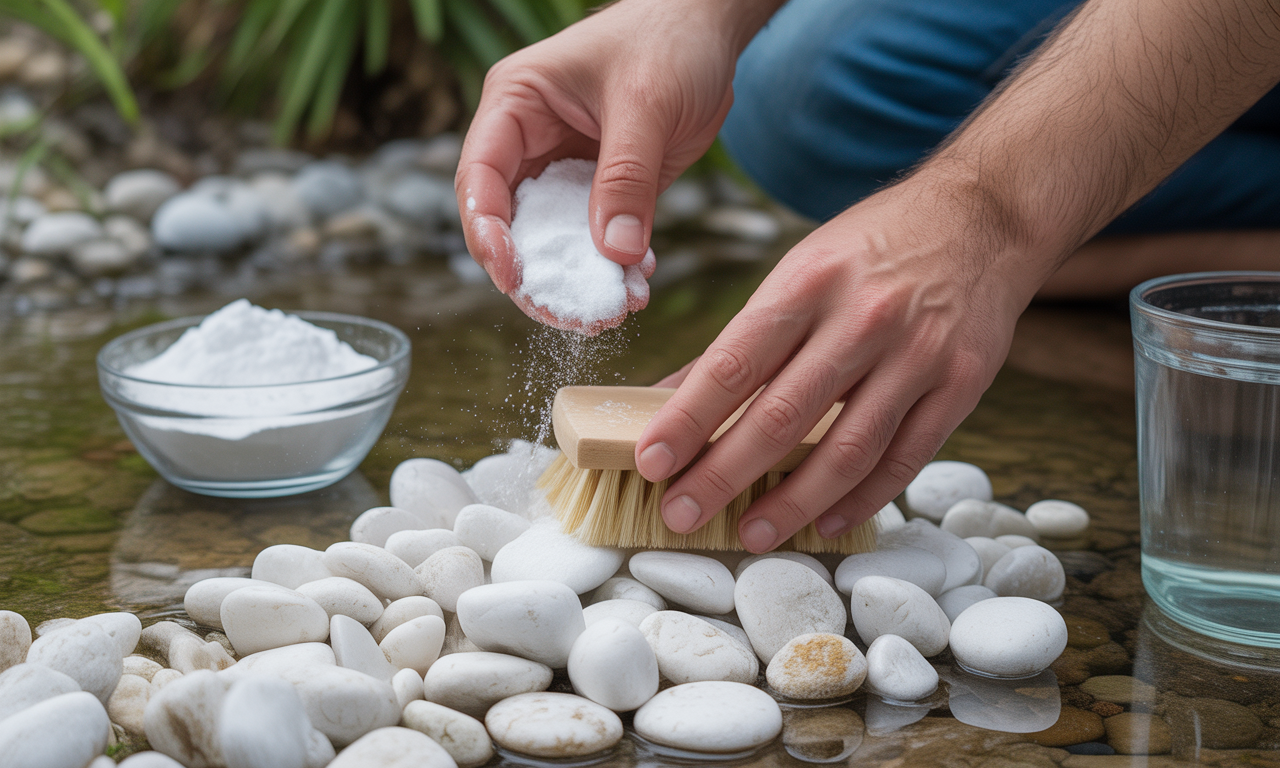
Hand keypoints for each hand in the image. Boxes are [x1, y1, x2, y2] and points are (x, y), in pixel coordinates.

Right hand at [455, 0, 768, 329]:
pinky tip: (638, 288)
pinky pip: (598, 239)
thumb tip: (616, 253)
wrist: (712, 27)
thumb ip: (627, 177)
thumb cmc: (669, 39)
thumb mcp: (647, 104)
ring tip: (611, 314)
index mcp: (515, 106)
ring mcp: (565, 169)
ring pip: (555, 241)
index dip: (488, 233)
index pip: (479, 178)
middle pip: (512, 224)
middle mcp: (530, 142)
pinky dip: (615, 267)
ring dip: (579, 280)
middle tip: (570, 317)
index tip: (514, 276)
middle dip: (538, 275)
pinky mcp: (604, 189)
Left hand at [634, 176, 1042, 551]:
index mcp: (808, 283)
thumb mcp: (800, 268)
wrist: (981, 216)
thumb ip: (743, 339)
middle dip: (723, 475)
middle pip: (782, 415)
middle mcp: (862, 319)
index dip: (687, 419)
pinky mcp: (961, 383)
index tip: (651, 460)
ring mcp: (917, 354)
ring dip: (792, 502)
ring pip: (847, 449)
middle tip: (681, 513)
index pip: (734, 363)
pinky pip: (906, 458)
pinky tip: (825, 520)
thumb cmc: (872, 249)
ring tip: (751, 535)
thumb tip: (672, 399)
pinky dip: (862, 498)